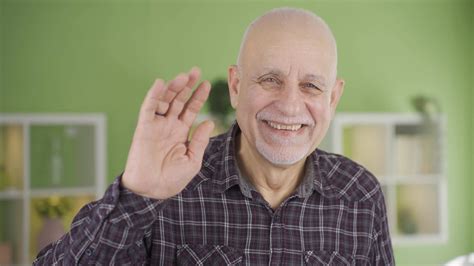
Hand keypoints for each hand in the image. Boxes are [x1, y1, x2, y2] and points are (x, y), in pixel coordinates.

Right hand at [122, 67, 213, 199]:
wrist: (152, 190)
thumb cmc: (172, 179)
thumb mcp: (192, 160)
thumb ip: (200, 140)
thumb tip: (209, 121)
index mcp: (181, 132)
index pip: (191, 110)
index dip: (198, 97)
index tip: (207, 84)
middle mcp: (168, 126)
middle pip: (178, 100)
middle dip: (187, 86)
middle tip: (195, 71)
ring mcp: (156, 125)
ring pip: (165, 101)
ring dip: (173, 88)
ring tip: (183, 76)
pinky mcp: (144, 128)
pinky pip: (148, 108)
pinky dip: (154, 95)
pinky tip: (161, 83)